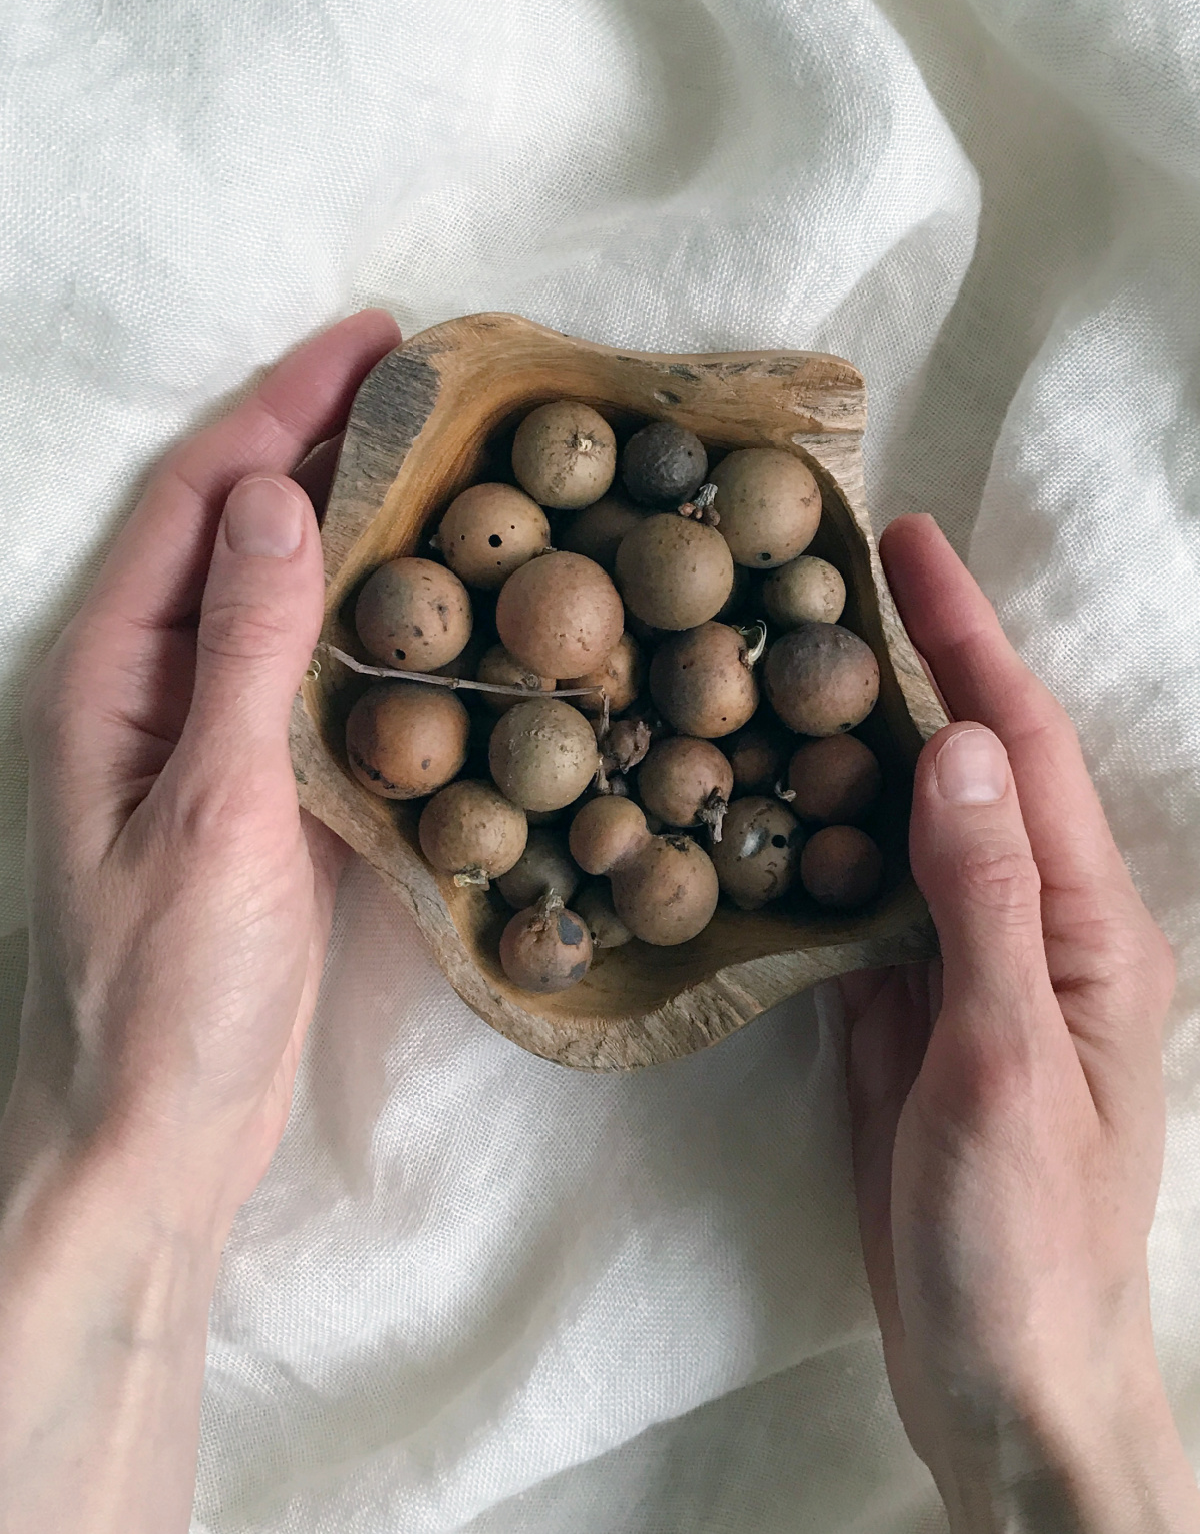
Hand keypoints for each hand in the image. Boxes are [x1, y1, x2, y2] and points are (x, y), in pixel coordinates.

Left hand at [5, 309, 399, 1225]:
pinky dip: (377, 616)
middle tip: (429, 377)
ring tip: (445, 457)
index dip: (279, 404)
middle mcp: (153, 686)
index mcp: (110, 674)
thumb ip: (244, 653)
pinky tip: (436, 592)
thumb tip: (276, 496)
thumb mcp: (211, 811)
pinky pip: (322, 669)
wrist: (165, 1133)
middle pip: (239, 528)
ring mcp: (212, 734)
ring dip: (356, 518)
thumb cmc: (170, 989)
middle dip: (322, 439)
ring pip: (287, 593)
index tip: (374, 337)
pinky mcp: (267, 785)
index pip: (196, 498)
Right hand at [840, 515, 1198, 1531]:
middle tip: (827, 572)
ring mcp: (967, 968)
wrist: (1002, 1378)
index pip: (1022, 750)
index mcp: (1089, 930)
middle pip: (970, 766)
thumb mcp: (1011, 1064)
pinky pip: (865, 899)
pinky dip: (823, 836)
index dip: (966, 639)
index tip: (906, 542)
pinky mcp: (908, 1011)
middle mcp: (1033, 927)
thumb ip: (986, 903)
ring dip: (857, 738)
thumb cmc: (1024, 1239)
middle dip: (913, 662)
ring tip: (785, 657)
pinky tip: (775, 794)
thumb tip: (960, 746)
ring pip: (910, 824)